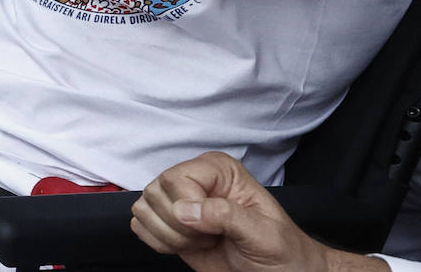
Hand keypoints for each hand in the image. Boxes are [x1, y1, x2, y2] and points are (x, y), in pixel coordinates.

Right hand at [130, 152, 330, 271]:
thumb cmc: (281, 250)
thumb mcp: (264, 233)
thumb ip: (227, 216)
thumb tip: (185, 210)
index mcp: (218, 169)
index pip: (177, 177)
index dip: (188, 207)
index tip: (213, 228)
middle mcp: (194, 179)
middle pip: (156, 192)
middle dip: (180, 226)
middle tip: (210, 237)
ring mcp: (178, 201)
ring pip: (143, 209)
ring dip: (169, 236)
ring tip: (200, 241)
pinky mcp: (167, 223)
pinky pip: (139, 225)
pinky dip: (158, 241)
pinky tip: (184, 246)